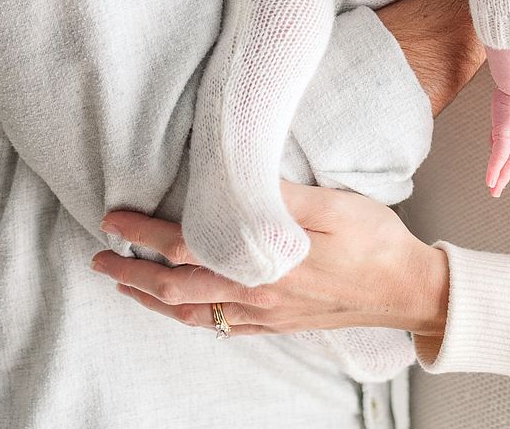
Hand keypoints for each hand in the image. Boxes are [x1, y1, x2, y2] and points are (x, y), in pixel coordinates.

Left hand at [90, 182, 448, 337]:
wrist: (409, 290)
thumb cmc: (375, 242)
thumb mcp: (331, 205)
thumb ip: (279, 197)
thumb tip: (231, 182)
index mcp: (263, 263)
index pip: (186, 248)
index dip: (144, 235)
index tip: (114, 221)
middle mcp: (257, 295)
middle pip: (178, 290)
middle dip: (134, 277)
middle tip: (101, 264)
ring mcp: (268, 315)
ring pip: (195, 314)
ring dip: (156, 302)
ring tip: (131, 289)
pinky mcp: (281, 324)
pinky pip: (224, 328)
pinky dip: (195, 319)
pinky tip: (189, 312)